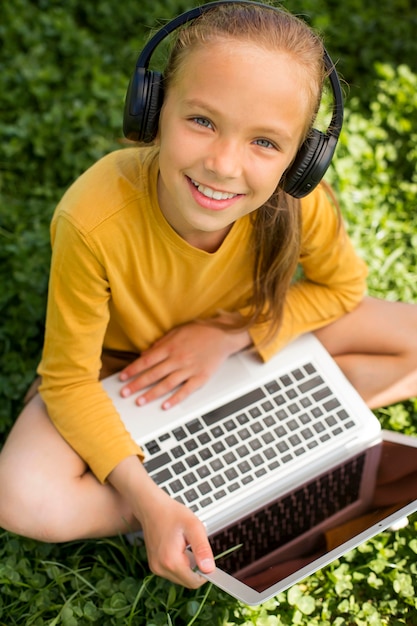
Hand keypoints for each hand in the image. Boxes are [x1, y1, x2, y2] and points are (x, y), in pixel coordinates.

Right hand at [109, 457, 214, 587]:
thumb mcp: (194, 527)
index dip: (205, 573)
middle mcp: (160, 568)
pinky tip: (178, 547)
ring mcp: (155, 567)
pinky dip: (179, 563)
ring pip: (180, 577)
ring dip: (187, 565)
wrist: (152, 507)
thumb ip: (202, 549)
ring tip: (185, 544)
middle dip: (195, 567)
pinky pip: (172, 572)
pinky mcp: (154, 565)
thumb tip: (209, 569)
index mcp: (170, 561)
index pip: (193, 582)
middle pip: (187, 581)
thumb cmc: (172, 514)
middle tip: (194, 546)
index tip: (208, 558)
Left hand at [119, 318, 250, 408]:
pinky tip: (165, 405)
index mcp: (170, 347)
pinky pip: (186, 390)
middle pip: (153, 374)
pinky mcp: (201, 377)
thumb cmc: (200, 331)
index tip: (122, 377)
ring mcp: (189, 369)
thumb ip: (160, 344)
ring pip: (166, 384)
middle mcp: (178, 359)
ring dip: (151, 394)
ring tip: (140, 401)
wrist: (223, 335)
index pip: (146, 361)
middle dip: (137, 384)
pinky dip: (175, 399)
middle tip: (125, 393)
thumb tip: (145, 354)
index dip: (132, 370)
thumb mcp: (177, 332)